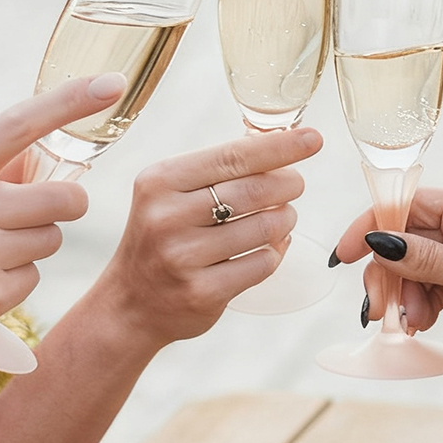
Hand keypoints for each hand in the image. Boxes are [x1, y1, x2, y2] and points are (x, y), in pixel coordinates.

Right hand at [0, 74, 123, 391]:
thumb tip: (36, 160)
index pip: (20, 123)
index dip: (71, 101)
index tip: (111, 83)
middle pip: (61, 195)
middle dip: (63, 206)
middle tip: (36, 217)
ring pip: (50, 239)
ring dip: (31, 249)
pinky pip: (32, 279)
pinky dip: (12, 285)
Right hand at [90, 127, 320, 352]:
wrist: (131, 302)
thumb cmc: (161, 237)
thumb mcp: (170, 193)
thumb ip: (217, 168)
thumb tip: (276, 139)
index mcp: (159, 182)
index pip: (231, 157)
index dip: (278, 147)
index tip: (312, 139)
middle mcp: (166, 217)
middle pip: (253, 190)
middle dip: (287, 185)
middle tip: (294, 185)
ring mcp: (183, 257)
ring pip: (265, 228)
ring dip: (285, 220)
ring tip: (280, 218)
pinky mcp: (202, 292)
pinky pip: (263, 263)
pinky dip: (275, 252)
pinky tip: (267, 248)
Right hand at [331, 187, 442, 374]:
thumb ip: (424, 258)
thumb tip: (377, 239)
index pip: (407, 204)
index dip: (370, 229)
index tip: (343, 259)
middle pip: (410, 236)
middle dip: (390, 273)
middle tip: (379, 312)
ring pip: (423, 262)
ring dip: (408, 293)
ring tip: (410, 325)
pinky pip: (441, 280)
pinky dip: (427, 300)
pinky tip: (425, 323)